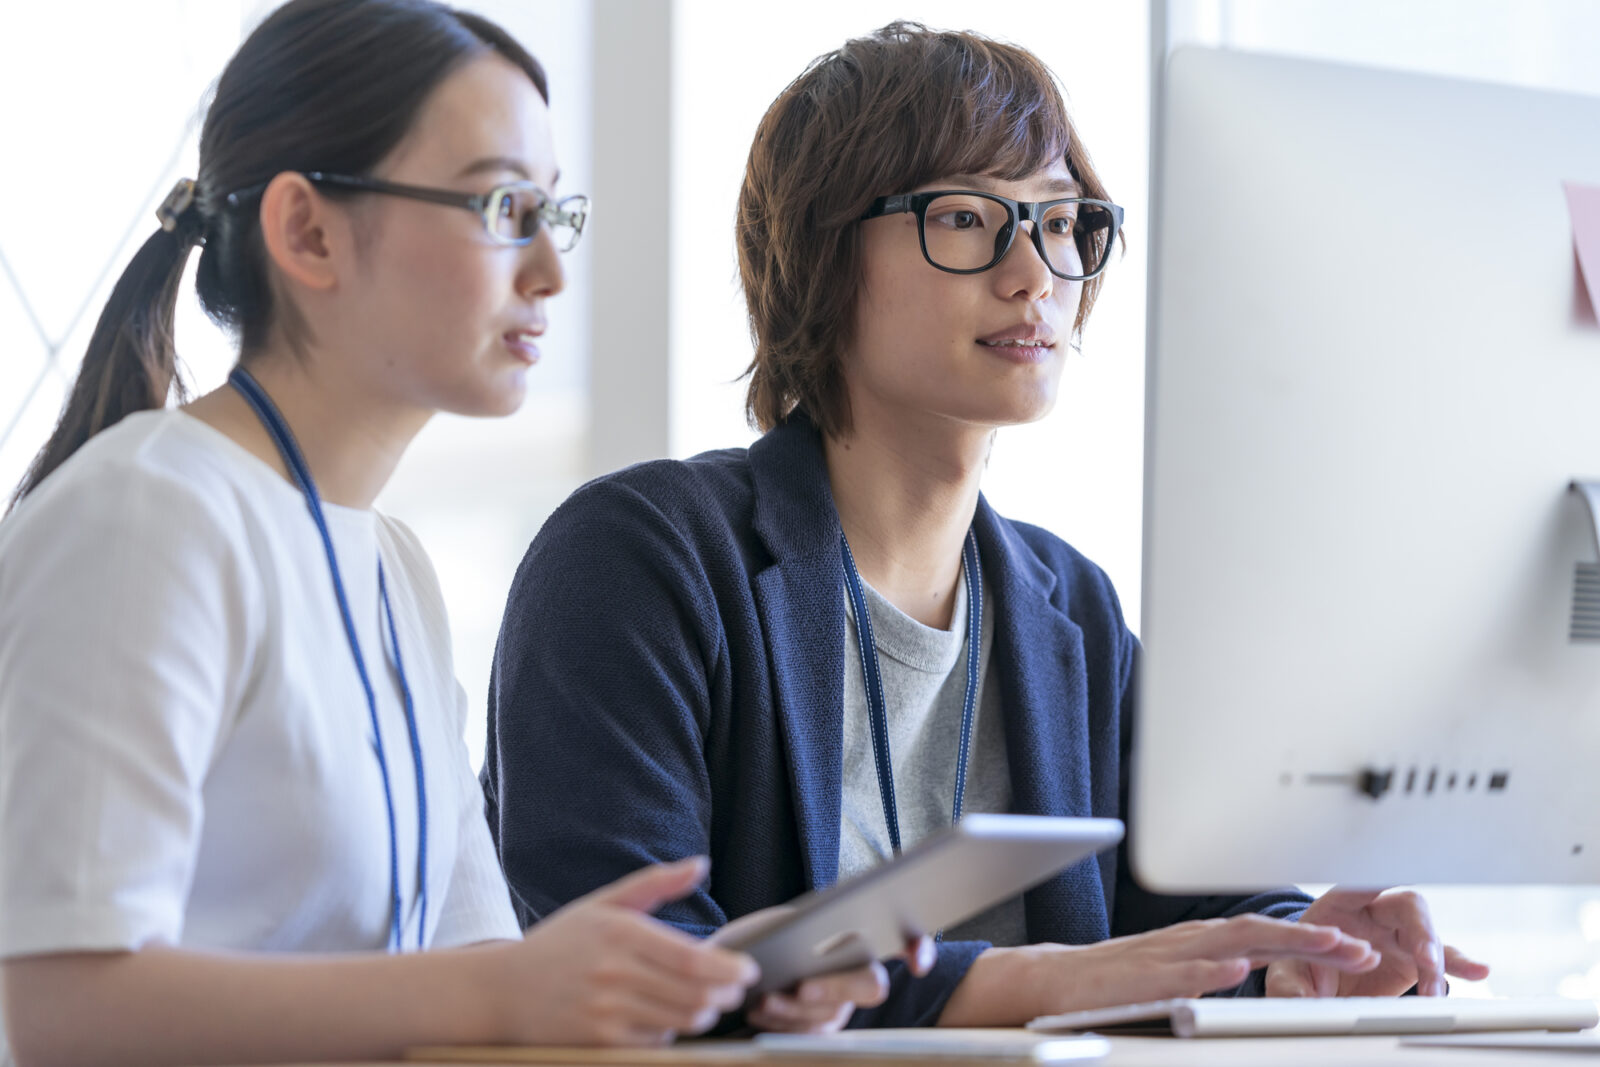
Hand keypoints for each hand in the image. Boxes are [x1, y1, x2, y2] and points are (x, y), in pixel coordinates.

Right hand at [492, 857, 758, 1045]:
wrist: (500, 992)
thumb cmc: (560, 944)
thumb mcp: (603, 903)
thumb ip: (655, 883)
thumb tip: (700, 864)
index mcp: (620, 932)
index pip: (690, 958)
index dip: (728, 969)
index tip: (748, 971)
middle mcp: (613, 972)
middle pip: (692, 994)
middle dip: (722, 996)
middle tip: (734, 992)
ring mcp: (604, 1011)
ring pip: (677, 1022)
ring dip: (699, 1016)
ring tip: (705, 1006)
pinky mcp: (597, 1043)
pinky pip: (651, 1044)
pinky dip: (666, 1034)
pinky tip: (664, 1021)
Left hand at [714, 909, 935, 1033]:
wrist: (736, 961)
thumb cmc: (768, 936)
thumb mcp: (783, 921)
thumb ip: (808, 926)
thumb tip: (819, 933)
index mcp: (858, 939)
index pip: (906, 940)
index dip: (918, 949)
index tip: (916, 963)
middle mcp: (859, 974)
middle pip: (871, 985)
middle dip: (838, 987)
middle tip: (804, 986)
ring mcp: (841, 1004)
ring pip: (833, 1013)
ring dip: (796, 1007)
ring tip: (766, 998)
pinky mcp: (819, 1029)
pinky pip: (809, 1033)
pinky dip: (781, 1020)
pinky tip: (759, 1009)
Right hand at [941, 913, 1381, 1024]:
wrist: (1042, 982)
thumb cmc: (1107, 986)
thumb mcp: (1172, 976)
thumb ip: (1212, 974)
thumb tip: (1260, 976)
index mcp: (1198, 943)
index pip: (1266, 935)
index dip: (1315, 940)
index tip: (1363, 949)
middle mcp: (1186, 941)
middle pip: (1261, 931)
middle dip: (1317, 940)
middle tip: (1368, 950)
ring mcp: (1161, 957)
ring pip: (1229, 942)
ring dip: (1282, 945)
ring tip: (1327, 950)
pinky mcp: (1133, 977)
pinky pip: (1176, 972)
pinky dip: (1208, 969)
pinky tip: (1237, 970)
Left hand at [1265, 888, 1490, 997]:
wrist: (1313, 983)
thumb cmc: (1298, 965)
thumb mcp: (1286, 972)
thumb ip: (1290, 984)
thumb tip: (1298, 999)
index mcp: (1339, 904)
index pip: (1360, 887)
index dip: (1375, 885)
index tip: (1385, 883)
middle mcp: (1374, 913)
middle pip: (1405, 908)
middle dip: (1418, 931)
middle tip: (1422, 958)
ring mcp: (1397, 935)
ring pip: (1427, 935)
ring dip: (1435, 960)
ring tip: (1434, 988)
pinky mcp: (1412, 960)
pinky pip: (1441, 959)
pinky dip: (1459, 965)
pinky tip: (1478, 971)